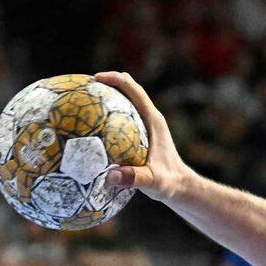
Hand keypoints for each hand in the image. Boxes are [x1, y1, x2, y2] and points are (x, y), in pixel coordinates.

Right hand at [95, 71, 192, 203]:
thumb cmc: (169, 183)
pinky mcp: (141, 133)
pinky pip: (122, 117)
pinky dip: (108, 114)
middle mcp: (149, 118)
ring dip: (108, 96)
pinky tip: (92, 124)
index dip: (116, 79)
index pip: (134, 91)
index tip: (96, 78)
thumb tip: (110, 176)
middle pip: (128, 89)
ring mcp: (146, 124)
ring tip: (84, 100)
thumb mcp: (152, 181)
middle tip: (85, 86)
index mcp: (153, 120)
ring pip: (126, 102)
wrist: (180, 187)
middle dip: (109, 83)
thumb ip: (134, 178)